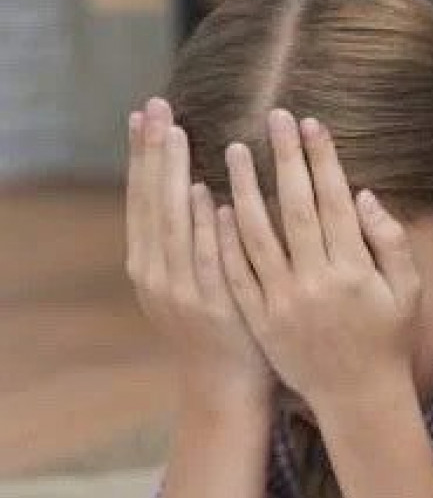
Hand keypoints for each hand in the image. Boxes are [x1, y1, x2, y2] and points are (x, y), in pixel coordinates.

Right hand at [125, 98, 272, 406]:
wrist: (225, 392)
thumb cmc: (219, 332)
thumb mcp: (190, 285)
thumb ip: (189, 242)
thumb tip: (197, 191)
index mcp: (149, 265)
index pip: (143, 198)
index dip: (142, 156)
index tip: (144, 114)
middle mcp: (157, 275)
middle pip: (151, 202)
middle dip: (151, 152)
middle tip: (155, 105)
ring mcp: (181, 292)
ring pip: (173, 225)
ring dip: (173, 177)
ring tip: (175, 132)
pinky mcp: (211, 307)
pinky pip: (206, 259)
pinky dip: (202, 227)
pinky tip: (205, 193)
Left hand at [219, 109, 421, 414]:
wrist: (359, 399)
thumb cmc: (389, 341)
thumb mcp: (407, 292)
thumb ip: (391, 243)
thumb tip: (364, 196)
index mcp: (356, 270)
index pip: (334, 202)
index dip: (322, 160)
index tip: (311, 125)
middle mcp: (317, 282)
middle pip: (295, 207)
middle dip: (285, 159)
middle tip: (273, 118)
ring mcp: (284, 301)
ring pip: (257, 234)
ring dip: (244, 188)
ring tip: (234, 151)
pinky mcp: (261, 319)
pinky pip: (238, 272)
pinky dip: (225, 238)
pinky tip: (216, 205)